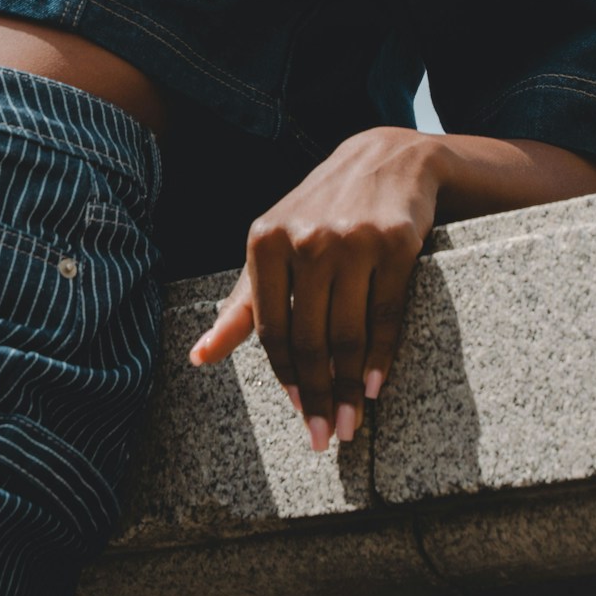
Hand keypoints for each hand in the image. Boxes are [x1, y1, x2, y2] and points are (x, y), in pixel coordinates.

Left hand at [187, 128, 595, 453]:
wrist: (387, 159)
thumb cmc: (320, 212)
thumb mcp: (273, 245)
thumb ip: (242, 303)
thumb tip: (200, 357)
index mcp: (265, 241)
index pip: (271, 327)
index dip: (285, 376)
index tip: (297, 412)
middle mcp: (306, 239)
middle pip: (309, 337)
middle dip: (316, 395)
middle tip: (324, 436)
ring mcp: (352, 240)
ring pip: (347, 332)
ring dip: (347, 388)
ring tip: (349, 423)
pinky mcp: (395, 243)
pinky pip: (386, 314)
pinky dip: (380, 357)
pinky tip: (374, 386)